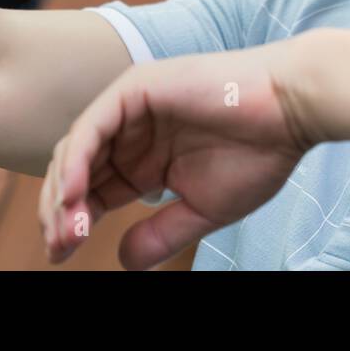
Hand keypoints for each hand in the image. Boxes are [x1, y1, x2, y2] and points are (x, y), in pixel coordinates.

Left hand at [38, 36, 324, 269]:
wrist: (290, 110)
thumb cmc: (258, 154)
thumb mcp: (201, 209)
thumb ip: (160, 234)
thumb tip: (121, 262)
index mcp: (144, 157)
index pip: (92, 190)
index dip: (73, 222)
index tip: (63, 255)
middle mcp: (131, 130)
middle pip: (74, 171)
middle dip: (59, 212)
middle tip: (59, 248)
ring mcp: (130, 106)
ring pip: (75, 149)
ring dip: (63, 191)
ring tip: (65, 229)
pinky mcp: (135, 88)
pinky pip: (92, 127)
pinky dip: (76, 161)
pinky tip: (73, 195)